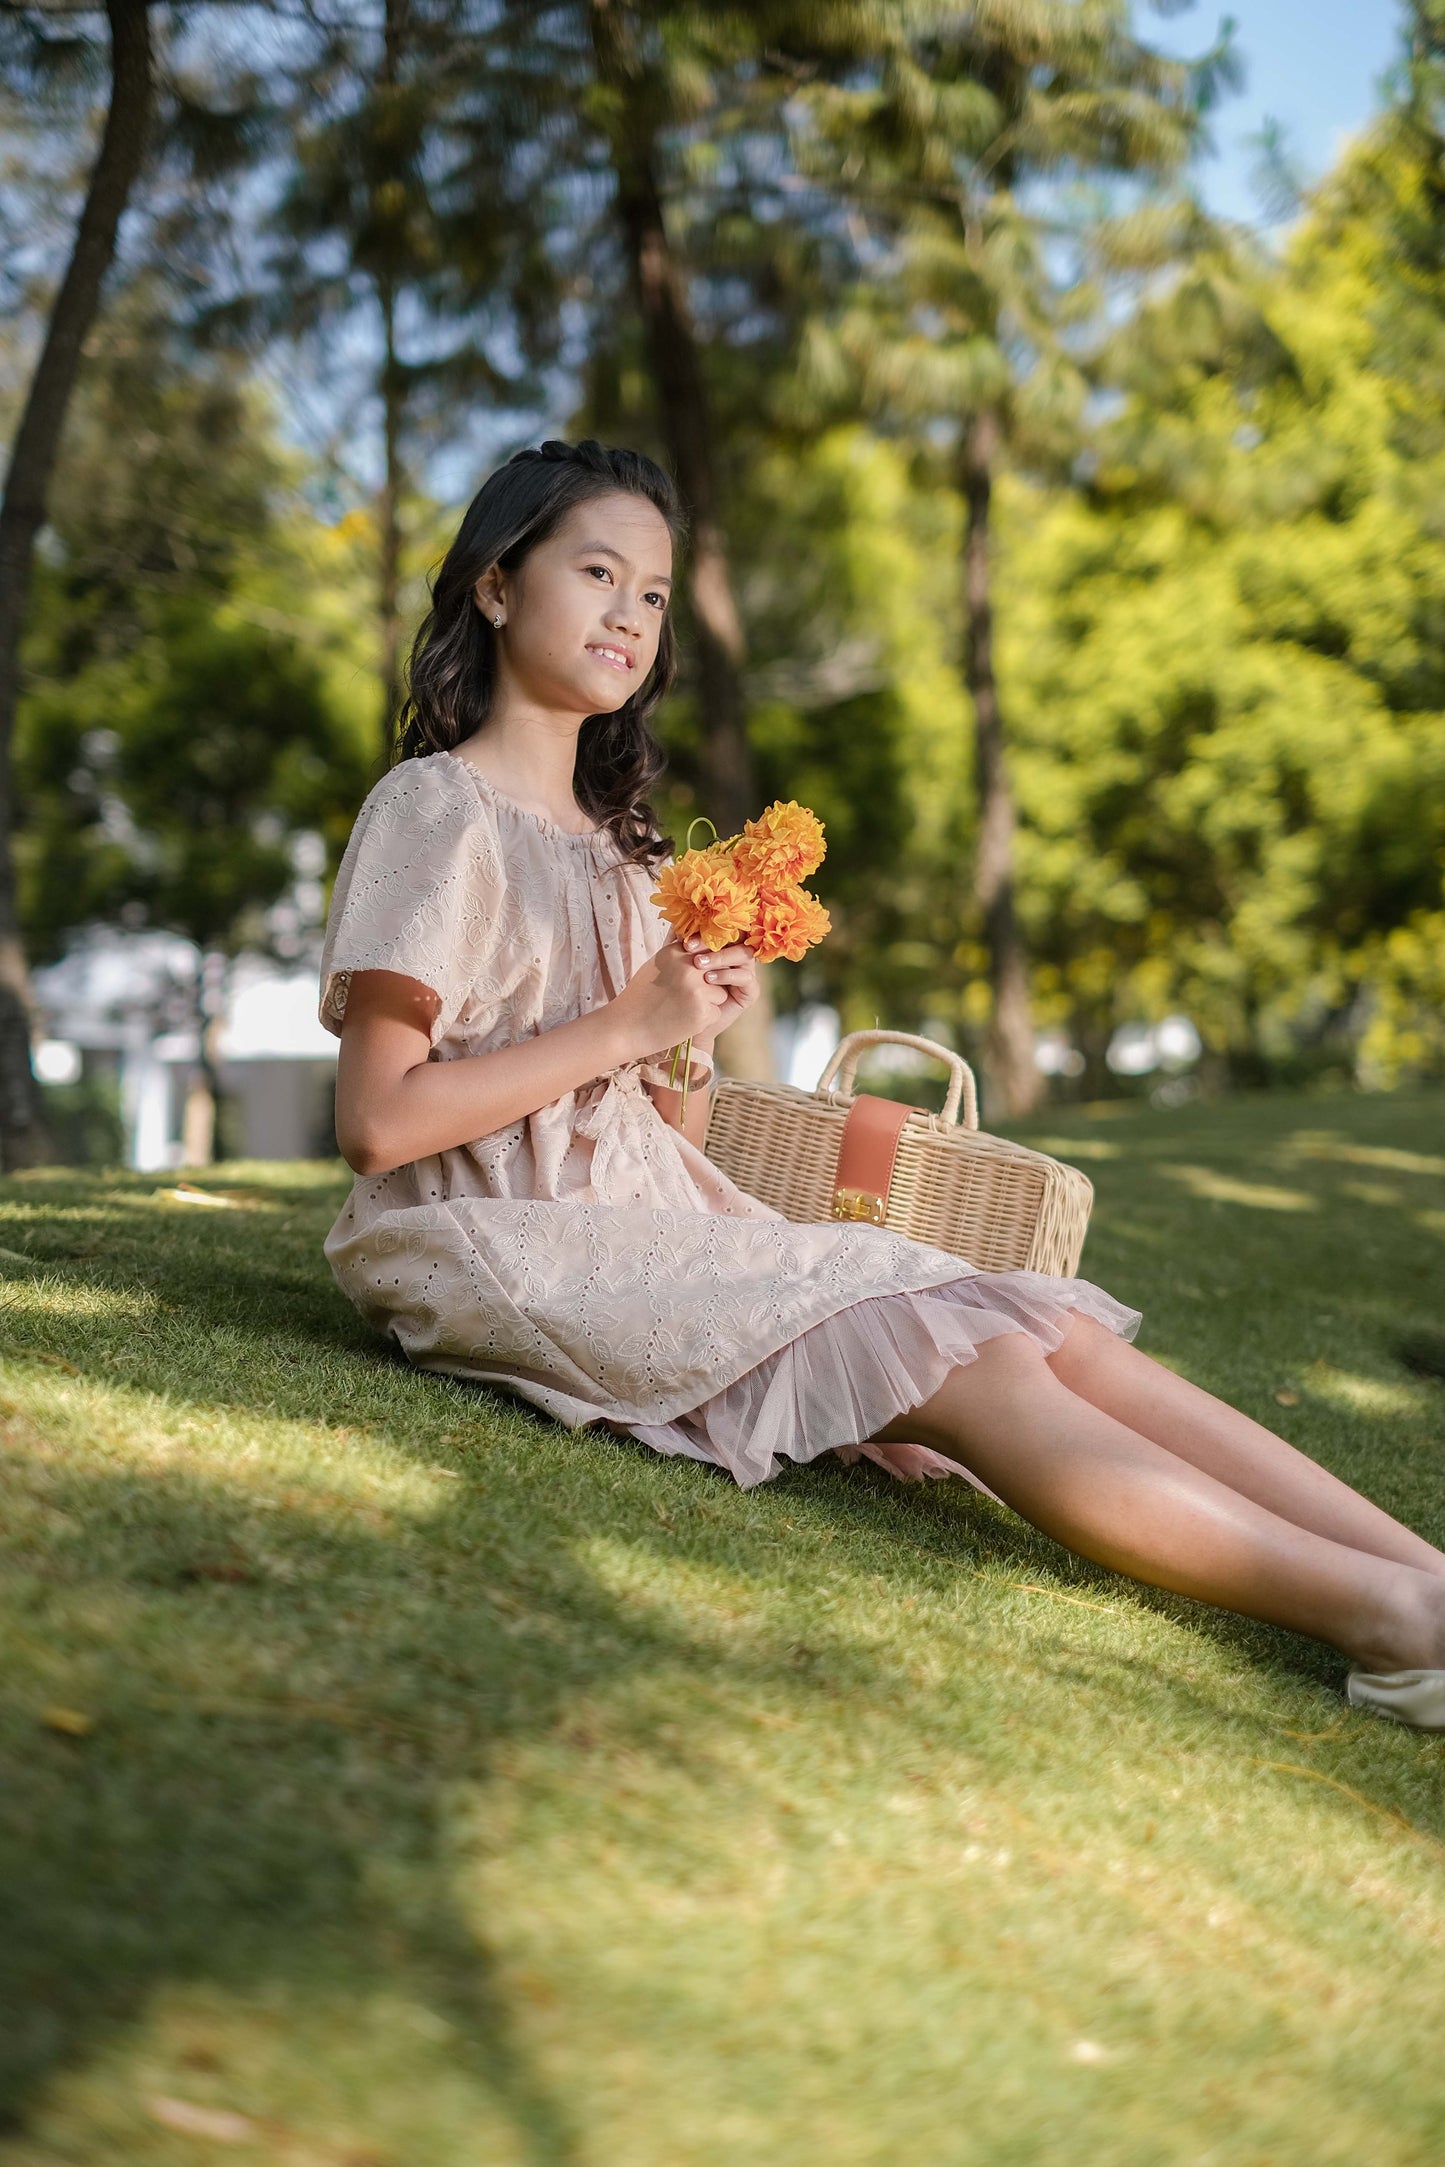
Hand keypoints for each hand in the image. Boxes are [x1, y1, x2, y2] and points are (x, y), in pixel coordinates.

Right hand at [609, 928, 731, 1055]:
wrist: (626, 1029)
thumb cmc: (640, 999)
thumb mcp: (655, 966)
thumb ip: (678, 955)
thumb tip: (697, 945)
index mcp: (676, 952)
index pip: (706, 952)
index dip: (702, 968)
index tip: (691, 980)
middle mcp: (688, 967)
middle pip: (717, 971)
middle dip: (707, 985)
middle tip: (685, 998)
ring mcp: (697, 989)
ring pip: (720, 994)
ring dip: (707, 1004)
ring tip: (681, 1010)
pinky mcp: (702, 1011)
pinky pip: (716, 1013)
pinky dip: (703, 1020)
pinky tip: (682, 1022)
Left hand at [680, 931, 760, 1037]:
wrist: (685, 1020)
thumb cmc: (681, 989)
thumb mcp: (679, 963)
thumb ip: (680, 943)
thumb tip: (675, 922)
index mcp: (725, 945)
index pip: (722, 928)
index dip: (705, 929)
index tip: (683, 939)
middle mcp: (739, 956)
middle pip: (736, 937)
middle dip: (712, 941)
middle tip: (689, 948)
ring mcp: (747, 972)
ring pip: (743, 954)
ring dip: (720, 957)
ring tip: (698, 964)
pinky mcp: (751, 991)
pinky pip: (746, 977)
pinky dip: (727, 975)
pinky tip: (709, 979)